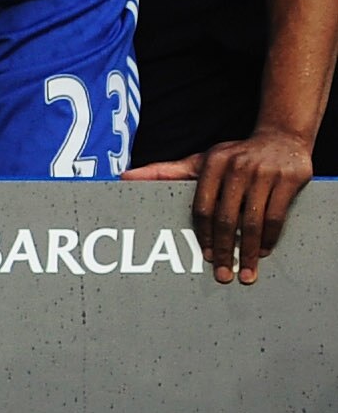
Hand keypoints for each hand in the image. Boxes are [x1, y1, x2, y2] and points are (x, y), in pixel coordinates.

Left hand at [127, 134, 310, 284]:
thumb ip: (164, 172)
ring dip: (249, 251)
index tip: (207, 257)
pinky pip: (276, 216)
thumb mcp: (199, 161)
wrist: (281, 138)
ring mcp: (264, 173)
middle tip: (223, 274)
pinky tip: (264, 251)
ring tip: (246, 272)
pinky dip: (270, 238)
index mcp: (212, 163)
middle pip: (226, 218)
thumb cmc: (233, 156)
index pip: (202, 207)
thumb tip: (124, 177)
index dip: (204, 236)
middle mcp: (237, 167)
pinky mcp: (289, 179)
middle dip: (224, 250)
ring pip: (253, 221)